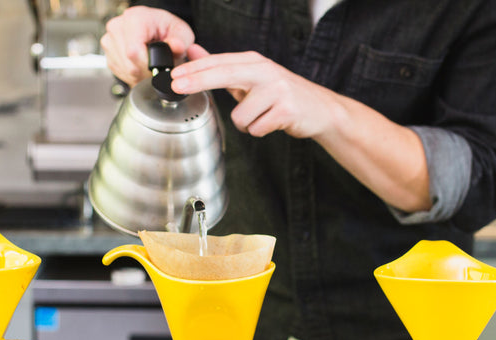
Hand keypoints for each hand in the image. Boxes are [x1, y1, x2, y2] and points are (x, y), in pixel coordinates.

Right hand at [101, 6, 195, 86]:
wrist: (154, 27)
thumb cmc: (165, 28)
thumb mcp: (181, 32)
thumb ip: (181, 41)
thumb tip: (176, 46)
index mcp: (135, 18)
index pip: (134, 52)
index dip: (148, 66)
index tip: (159, 69)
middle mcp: (118, 27)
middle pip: (129, 64)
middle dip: (145, 72)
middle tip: (157, 69)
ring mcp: (109, 39)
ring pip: (124, 70)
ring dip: (139, 74)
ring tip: (150, 65)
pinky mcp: (108, 52)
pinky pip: (119, 71)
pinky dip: (132, 74)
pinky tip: (140, 65)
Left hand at [171, 50, 339, 139]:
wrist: (321, 109)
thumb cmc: (281, 95)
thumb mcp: (252, 77)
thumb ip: (222, 67)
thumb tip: (193, 52)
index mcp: (255, 62)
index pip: (219, 63)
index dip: (194, 69)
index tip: (174, 76)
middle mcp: (266, 71)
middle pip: (225, 74)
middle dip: (198, 80)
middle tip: (176, 85)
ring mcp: (277, 90)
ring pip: (240, 116)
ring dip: (247, 123)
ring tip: (262, 117)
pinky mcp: (286, 110)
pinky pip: (256, 129)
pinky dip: (261, 131)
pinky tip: (273, 123)